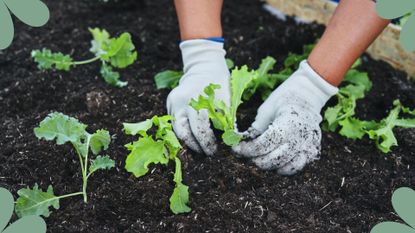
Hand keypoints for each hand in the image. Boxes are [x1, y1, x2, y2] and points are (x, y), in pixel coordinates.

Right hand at [167, 39, 229, 154]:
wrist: (204, 64)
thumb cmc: (219, 82)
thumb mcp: (226, 100)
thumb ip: (227, 120)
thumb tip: (229, 141)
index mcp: (196, 100)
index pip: (200, 129)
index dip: (207, 143)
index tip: (215, 151)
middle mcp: (181, 102)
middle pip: (184, 133)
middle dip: (197, 146)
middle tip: (208, 153)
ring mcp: (173, 102)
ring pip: (177, 130)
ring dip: (188, 142)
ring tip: (200, 148)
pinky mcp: (170, 102)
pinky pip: (175, 122)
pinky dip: (184, 131)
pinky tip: (193, 138)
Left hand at [233, 61, 337, 174]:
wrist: (308, 93)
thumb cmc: (285, 98)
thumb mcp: (266, 109)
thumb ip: (257, 127)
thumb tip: (243, 141)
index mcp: (288, 124)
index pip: (263, 145)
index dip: (247, 150)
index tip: (236, 148)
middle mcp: (301, 138)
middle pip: (273, 159)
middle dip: (255, 159)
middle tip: (246, 154)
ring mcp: (309, 146)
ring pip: (285, 167)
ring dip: (269, 165)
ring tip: (259, 157)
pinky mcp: (313, 150)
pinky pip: (297, 167)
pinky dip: (284, 168)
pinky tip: (274, 161)